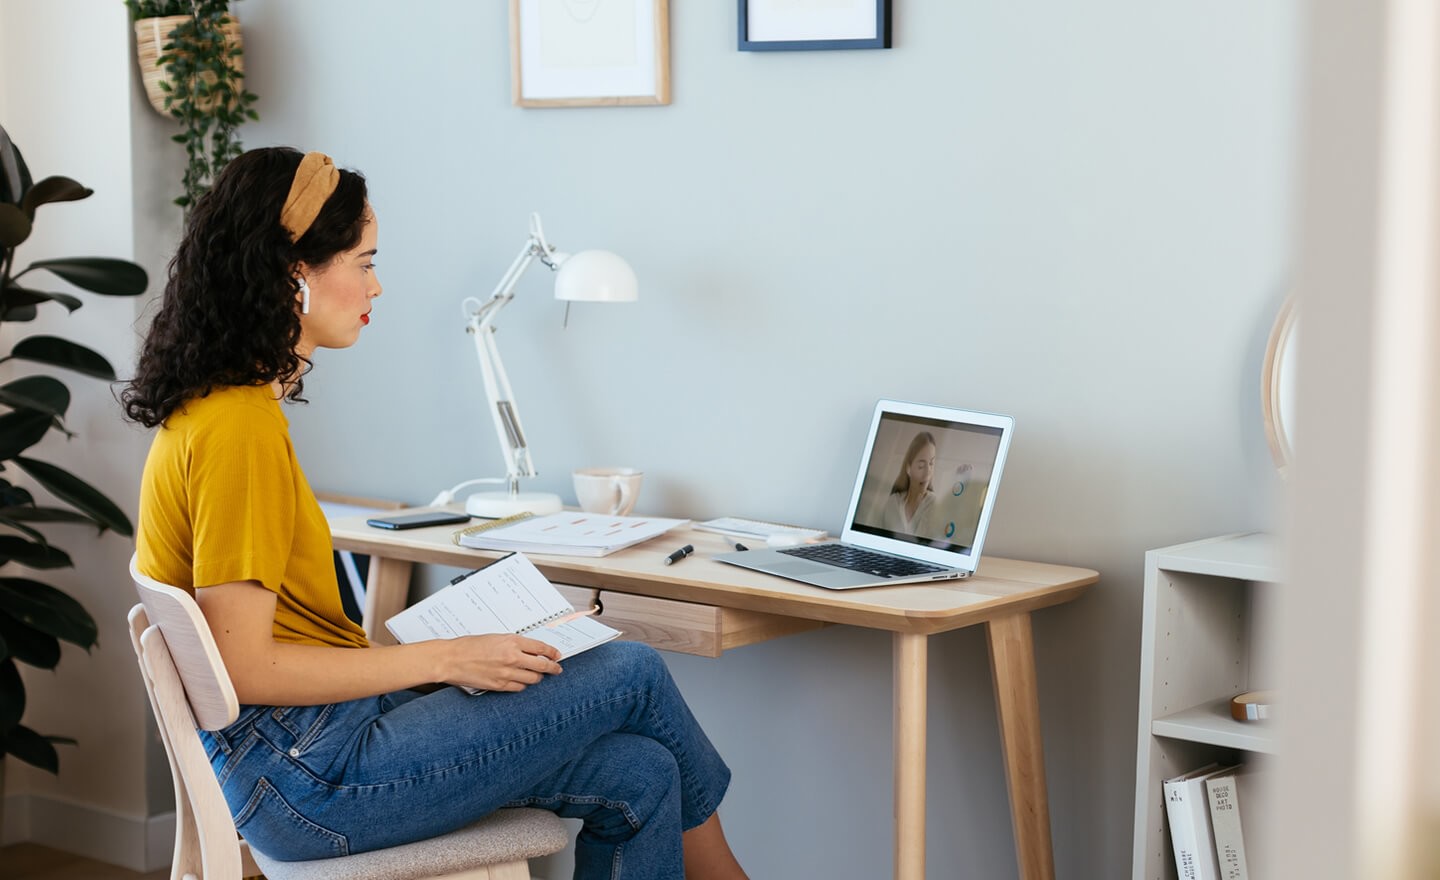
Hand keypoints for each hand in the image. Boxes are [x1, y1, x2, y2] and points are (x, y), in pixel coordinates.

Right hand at [440, 634, 562, 692]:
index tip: (557, 655)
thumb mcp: (495, 638)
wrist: (451, 659)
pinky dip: (522, 685)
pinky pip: (519, 688)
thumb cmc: (468, 646)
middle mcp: (512, 657)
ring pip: (533, 679)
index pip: (540, 648)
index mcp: (512, 641)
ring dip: (537, 678)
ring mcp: (506, 673)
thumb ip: (513, 644)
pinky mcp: (499, 685)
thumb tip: (529, 650)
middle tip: (556, 669)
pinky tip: (521, 682)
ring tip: (537, 676)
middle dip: (552, 668)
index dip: (552, 653)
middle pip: (541, 665)